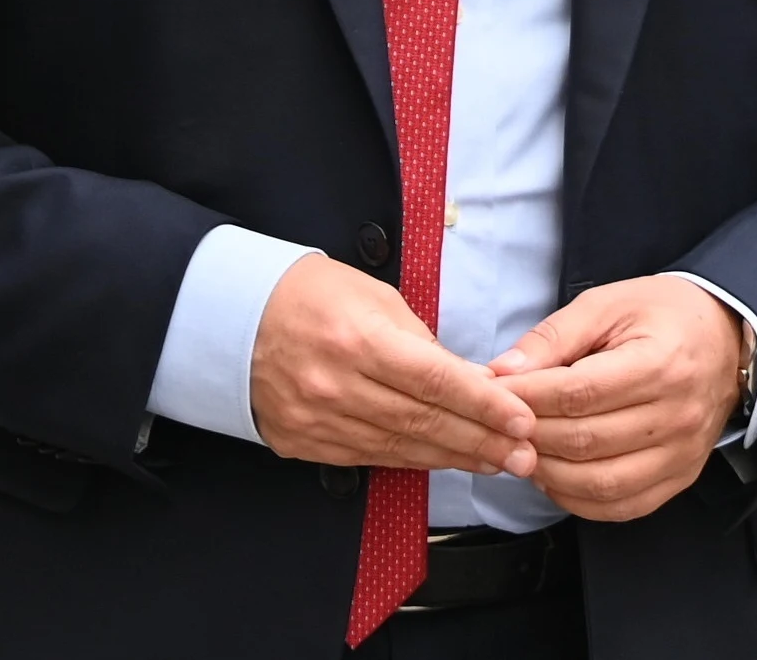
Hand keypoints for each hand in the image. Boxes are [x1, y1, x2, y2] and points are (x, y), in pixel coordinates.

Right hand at [250, 252, 536, 475]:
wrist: (231, 318)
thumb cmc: (311, 295)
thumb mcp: (374, 297)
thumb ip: (421, 342)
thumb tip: (470, 380)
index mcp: (359, 341)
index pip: (437, 381)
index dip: (485, 405)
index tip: (524, 419)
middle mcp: (336, 386)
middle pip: (423, 422)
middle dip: (482, 440)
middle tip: (525, 454)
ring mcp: (317, 420)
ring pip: (400, 447)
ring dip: (454, 457)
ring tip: (497, 461)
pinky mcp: (303, 443)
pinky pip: (369, 457)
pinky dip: (412, 460)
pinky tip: (444, 460)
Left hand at [491, 275, 748, 521]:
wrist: (725, 337)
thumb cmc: (663, 316)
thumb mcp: (608, 304)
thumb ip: (553, 337)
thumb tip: (501, 372)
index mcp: (661, 362)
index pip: (578, 393)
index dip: (528, 398)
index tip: (495, 392)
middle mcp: (677, 414)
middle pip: (584, 441)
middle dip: (530, 435)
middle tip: (501, 424)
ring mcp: (682, 452)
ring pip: (599, 483)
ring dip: (548, 473)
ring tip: (526, 451)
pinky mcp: (681, 477)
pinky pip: (622, 506)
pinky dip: (578, 500)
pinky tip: (556, 477)